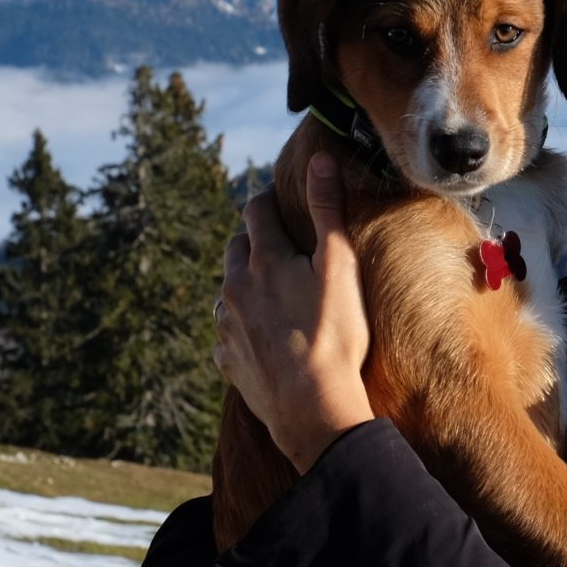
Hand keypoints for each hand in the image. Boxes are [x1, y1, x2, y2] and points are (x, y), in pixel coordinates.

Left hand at [215, 152, 375, 471]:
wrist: (311, 406)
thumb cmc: (333, 334)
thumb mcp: (339, 265)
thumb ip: (327, 210)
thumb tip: (318, 159)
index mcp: (263, 259)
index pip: (257, 210)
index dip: (269, 199)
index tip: (281, 198)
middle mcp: (236, 286)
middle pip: (237, 247)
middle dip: (255, 239)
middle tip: (281, 245)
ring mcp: (228, 324)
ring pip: (229, 289)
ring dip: (246, 282)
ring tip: (273, 291)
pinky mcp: (227, 358)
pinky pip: (229, 332)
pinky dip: (242, 325)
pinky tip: (263, 334)